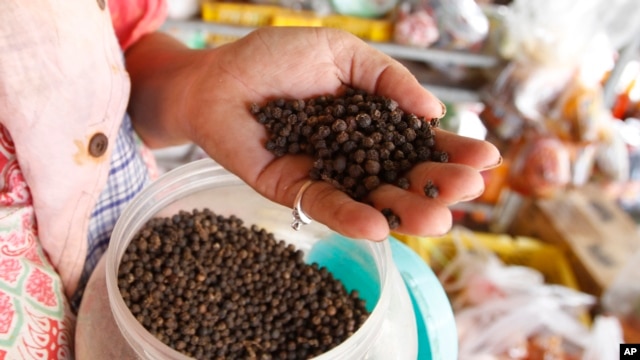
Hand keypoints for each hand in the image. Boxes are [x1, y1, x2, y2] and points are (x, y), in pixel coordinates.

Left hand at [127, 27, 500, 240]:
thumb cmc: (275, 58)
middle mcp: (356, 154)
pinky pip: (328, 207)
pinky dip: (353, 217)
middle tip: (468, 190)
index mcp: (373, 122)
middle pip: (405, 177)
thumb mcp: (342, 53)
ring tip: (437, 219)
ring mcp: (329, 175)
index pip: (421, 141)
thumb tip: (434, 110)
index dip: (453, 150)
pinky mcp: (296, 191)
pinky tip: (380, 225)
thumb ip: (388, 80)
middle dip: (439, 186)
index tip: (486, 157)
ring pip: (374, 200)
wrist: (217, 78)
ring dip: (406, 211)